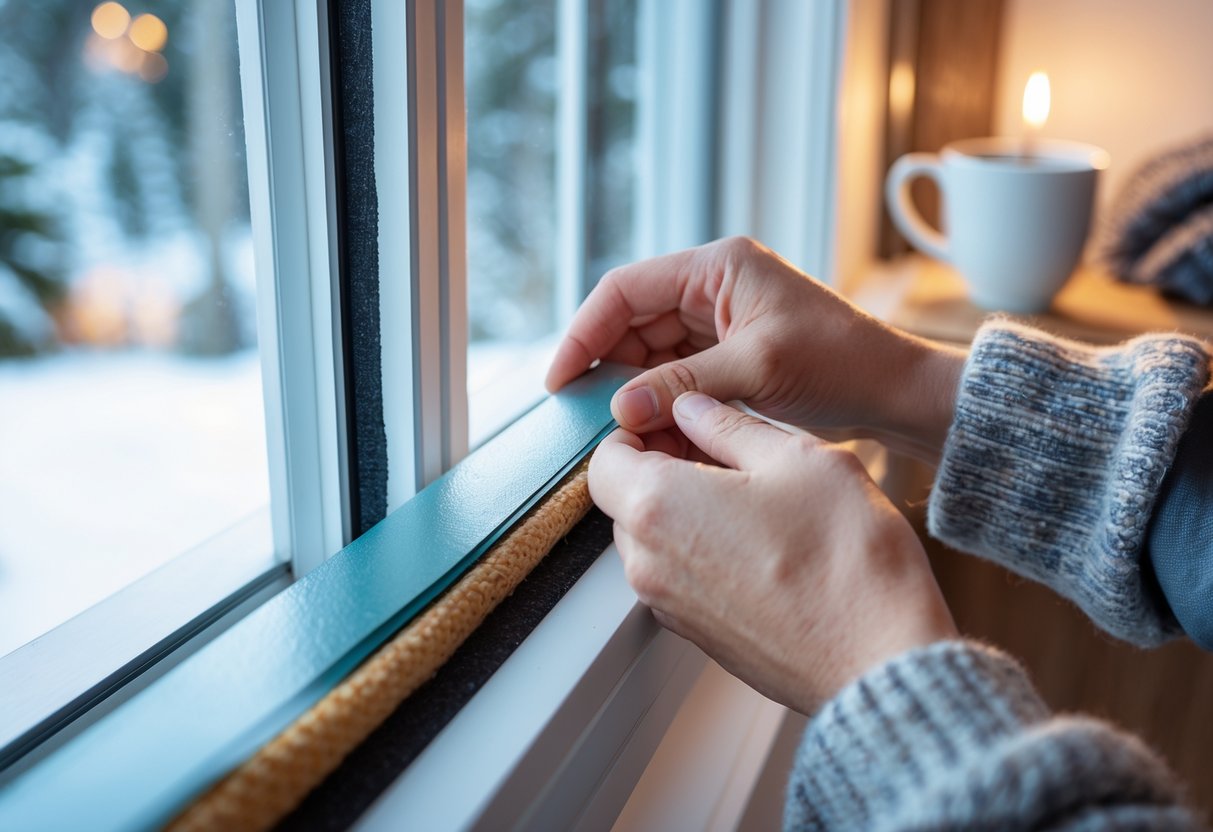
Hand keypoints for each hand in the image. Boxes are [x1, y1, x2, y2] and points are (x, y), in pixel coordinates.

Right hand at [546, 237, 964, 462]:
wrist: (892, 390)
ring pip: (649, 350)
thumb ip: (685, 384)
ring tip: (612, 427)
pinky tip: (645, 428)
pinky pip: (675, 371)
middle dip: (605, 364)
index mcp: (717, 266)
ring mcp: (718, 319)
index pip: (625, 289)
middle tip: (581, 411)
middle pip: (632, 320)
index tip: (561, 377)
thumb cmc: (840, 362)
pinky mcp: (727, 352)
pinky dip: (658, 399)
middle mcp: (712, 286)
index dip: (585, 331)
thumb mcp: (757, 369)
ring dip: (631, 386)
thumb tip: (621, 407)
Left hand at [589, 392, 956, 713]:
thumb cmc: (844, 555)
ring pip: (653, 539)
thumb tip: (693, 408)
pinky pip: (680, 577)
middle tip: (722, 450)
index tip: (681, 420)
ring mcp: (670, 607)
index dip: (639, 430)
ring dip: (684, 509)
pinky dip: (702, 550)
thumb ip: (728, 424)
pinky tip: (761, 539)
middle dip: (662, 467)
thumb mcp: (795, 457)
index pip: (605, 457)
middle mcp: (648, 563)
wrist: (880, 656)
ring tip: (751, 494)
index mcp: (658, 506)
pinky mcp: (698, 636)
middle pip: (625, 500)